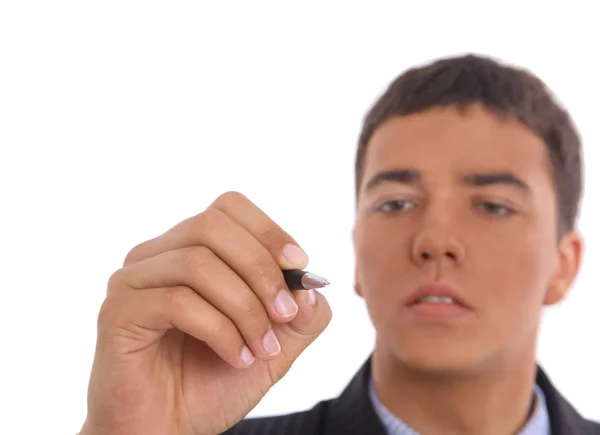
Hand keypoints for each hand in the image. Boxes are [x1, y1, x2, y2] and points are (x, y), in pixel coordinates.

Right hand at [80, 192, 331, 434]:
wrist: (168, 432)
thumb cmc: (214, 383)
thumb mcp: (275, 345)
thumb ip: (301, 314)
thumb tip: (310, 285)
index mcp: (188, 250)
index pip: (227, 208)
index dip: (268, 230)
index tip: (300, 266)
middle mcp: (155, 255)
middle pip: (212, 226)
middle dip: (261, 269)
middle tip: (286, 314)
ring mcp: (132, 280)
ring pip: (198, 264)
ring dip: (245, 308)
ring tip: (262, 349)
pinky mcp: (119, 312)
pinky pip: (178, 302)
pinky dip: (221, 330)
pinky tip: (236, 357)